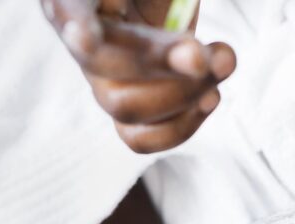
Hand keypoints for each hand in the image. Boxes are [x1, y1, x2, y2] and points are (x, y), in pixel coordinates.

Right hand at [41, 0, 235, 152]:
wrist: (168, 5)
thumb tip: (132, 16)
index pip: (70, 9)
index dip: (77, 25)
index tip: (84, 36)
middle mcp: (80, 40)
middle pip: (101, 64)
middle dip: (160, 61)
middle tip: (203, 53)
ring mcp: (102, 82)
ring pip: (125, 108)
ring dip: (184, 92)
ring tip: (224, 62)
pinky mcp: (129, 112)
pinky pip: (142, 139)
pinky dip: (183, 124)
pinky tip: (211, 96)